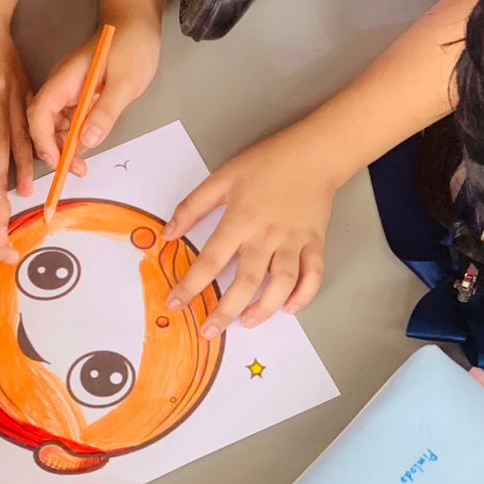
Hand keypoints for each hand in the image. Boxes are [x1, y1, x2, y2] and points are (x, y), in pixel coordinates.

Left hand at [0, 0, 34, 194]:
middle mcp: (2, 90)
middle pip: (9, 133)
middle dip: (13, 166)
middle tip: (18, 195)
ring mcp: (17, 89)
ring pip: (26, 129)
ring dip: (31, 158)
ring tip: (34, 184)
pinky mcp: (26, 87)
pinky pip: (37, 117)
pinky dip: (44, 138)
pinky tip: (50, 155)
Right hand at [28, 19, 160, 171]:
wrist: (138, 23)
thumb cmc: (132, 45)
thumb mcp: (125, 81)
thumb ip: (106, 111)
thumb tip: (87, 141)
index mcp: (65, 79)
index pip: (40, 113)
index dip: (43, 140)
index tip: (58, 161)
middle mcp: (62, 87)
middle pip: (44, 122)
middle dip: (54, 149)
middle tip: (76, 169)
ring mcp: (71, 91)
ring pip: (57, 125)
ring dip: (65, 147)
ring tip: (82, 166)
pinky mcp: (82, 96)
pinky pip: (72, 120)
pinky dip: (77, 137)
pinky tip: (89, 145)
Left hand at [164, 125, 337, 333]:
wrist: (313, 153)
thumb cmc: (265, 162)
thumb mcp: (222, 177)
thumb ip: (193, 206)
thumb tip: (168, 235)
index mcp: (240, 220)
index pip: (211, 261)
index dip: (190, 286)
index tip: (175, 303)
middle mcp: (267, 236)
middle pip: (245, 282)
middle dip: (224, 311)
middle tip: (208, 330)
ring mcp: (294, 242)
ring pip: (281, 285)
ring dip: (264, 309)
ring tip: (246, 323)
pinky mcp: (315, 243)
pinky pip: (313, 276)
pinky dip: (303, 296)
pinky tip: (289, 307)